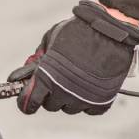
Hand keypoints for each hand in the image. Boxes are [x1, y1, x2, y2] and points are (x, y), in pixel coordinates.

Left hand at [8, 1, 138, 114]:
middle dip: (51, 95)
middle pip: (51, 105)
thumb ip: (38, 59)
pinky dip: (89, 101)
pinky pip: (90, 109)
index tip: (28, 103)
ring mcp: (83, 99)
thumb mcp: (50, 39)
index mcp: (46, 78)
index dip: (27, 103)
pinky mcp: (102, 101)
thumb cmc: (79, 31)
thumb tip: (26, 72)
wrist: (111, 29)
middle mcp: (63, 93)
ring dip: (69, 98)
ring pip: (70, 108)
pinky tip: (90, 88)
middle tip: (57, 81)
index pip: (29, 103)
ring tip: (76, 80)